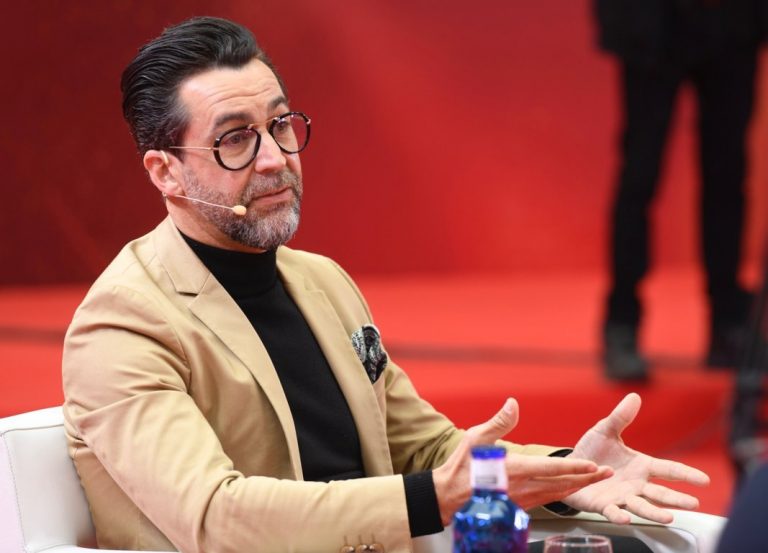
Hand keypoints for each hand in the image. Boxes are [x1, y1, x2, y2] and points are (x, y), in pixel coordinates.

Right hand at [433, 398, 612, 525]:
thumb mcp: (476, 438)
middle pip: (561, 484)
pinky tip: (570, 490)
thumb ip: (498, 422)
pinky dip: (563, 495)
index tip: (593, 465)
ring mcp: (522, 500)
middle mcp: (521, 487)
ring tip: (595, 480)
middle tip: (606, 473)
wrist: (449, 497)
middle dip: (586, 479)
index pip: (550, 468)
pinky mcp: (519, 507)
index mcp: (513, 469)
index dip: (574, 467)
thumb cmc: (461, 467)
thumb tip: (513, 403)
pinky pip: (547, 501)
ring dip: (578, 487)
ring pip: (557, 495)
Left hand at [563, 393, 710, 523]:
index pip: (669, 470)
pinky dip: (619, 516)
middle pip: (660, 492)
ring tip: (669, 517)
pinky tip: (626, 517)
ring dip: (655, 512)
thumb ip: (620, 417)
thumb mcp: (605, 430)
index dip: (686, 474)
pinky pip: (613, 512)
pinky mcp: (603, 505)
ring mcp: (621, 496)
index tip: (704, 480)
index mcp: (641, 466)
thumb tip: (634, 397)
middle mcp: (635, 484)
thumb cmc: (592, 451)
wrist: (570, 467)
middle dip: (677, 499)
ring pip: (641, 506)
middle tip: (693, 503)